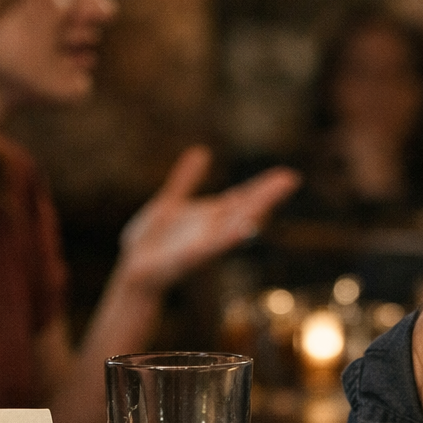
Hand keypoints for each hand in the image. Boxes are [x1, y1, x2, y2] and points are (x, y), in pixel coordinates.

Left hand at [115, 146, 299, 292]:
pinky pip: (210, 247)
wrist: (132, 270)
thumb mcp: (169, 202)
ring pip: (232, 227)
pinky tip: (241, 231)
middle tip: (290, 179)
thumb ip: (186, 180)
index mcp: (209, 217)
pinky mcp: (188, 258)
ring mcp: (202, 245)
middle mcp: (211, 230)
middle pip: (244, 209)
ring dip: (251, 214)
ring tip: (270, 199)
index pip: (242, 198)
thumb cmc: (152, 241)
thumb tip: (202, 152)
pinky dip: (227, 239)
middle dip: (266, 195)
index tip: (287, 175)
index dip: (264, 186)